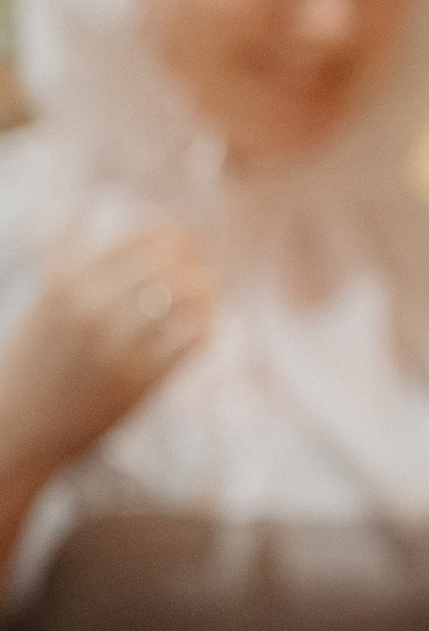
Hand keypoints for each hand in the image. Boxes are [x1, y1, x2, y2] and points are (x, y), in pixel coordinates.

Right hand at [0, 227, 211, 487]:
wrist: (17, 428)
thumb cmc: (30, 361)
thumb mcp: (42, 302)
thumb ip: (63, 256)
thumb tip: (66, 203)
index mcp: (66, 283)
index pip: (140, 239)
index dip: (171, 234)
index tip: (181, 239)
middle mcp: (93, 310)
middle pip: (170, 265)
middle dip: (193, 260)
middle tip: (200, 264)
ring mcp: (120, 347)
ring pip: (188, 300)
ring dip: (205, 293)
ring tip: (207, 293)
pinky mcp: (142, 382)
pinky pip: (193, 342)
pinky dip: (204, 328)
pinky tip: (201, 327)